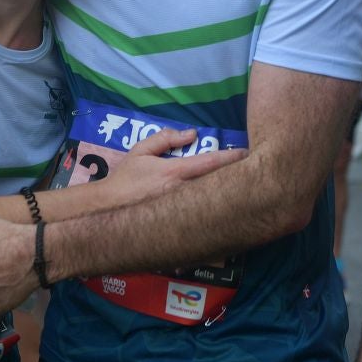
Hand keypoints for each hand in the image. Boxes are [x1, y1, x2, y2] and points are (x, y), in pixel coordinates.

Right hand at [98, 127, 246, 209]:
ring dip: (230, 196)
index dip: (232, 157)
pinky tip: (230, 217)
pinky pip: (204, 222)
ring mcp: (182, 213)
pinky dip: (218, 219)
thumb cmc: (124, 179)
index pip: (211, 162)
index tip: (248, 153)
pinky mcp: (180, 227)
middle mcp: (183, 193)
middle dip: (238, 178)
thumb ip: (165, 138)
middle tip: (255, 170)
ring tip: (248, 190)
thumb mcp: (140, 151)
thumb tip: (191, 133)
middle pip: (219, 184)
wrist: (107, 210)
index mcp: (175, 172)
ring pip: (214, 204)